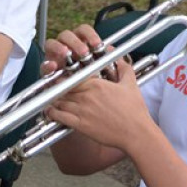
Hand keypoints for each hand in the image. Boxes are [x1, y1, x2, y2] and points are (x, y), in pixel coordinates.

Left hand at [41, 24, 145, 149]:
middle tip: (52, 87)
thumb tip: (116, 53)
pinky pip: (59, 116)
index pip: (71, 76)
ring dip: (52, 99)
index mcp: (95, 84)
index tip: (61, 77)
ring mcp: (81, 110)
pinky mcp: (80, 125)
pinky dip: (52, 113)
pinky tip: (50, 111)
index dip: (64, 76)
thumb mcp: (130, 83)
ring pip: (58, 100)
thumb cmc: (134, 110)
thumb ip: (122, 66)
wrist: (136, 133)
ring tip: (50, 98)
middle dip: (56, 87)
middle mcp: (86, 96)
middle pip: (62, 87)